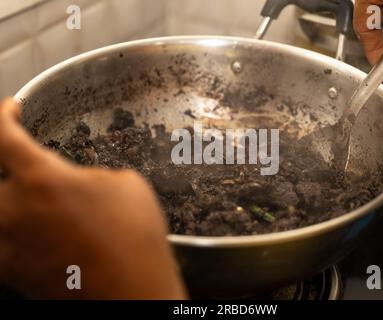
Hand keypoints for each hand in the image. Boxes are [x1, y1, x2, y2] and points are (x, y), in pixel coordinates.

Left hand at [0, 98, 186, 298]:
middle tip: (47, 176)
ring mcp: (10, 245)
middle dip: (20, 170)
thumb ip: (89, 174)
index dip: (3, 114)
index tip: (12, 109)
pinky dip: (23, 232)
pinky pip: (7, 241)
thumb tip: (77, 182)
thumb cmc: (135, 237)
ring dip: (22, 202)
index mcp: (41, 180)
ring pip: (2, 211)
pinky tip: (53, 236)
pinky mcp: (14, 272)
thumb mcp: (125, 184)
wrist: (133, 293)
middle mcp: (14, 212)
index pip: (2, 134)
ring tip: (55, 210)